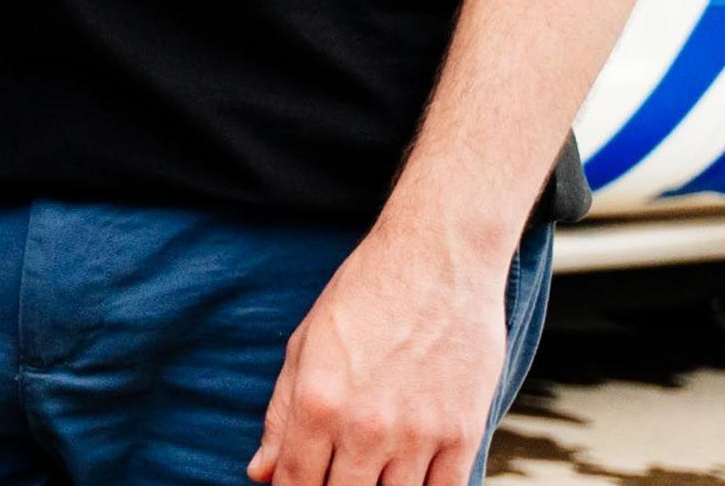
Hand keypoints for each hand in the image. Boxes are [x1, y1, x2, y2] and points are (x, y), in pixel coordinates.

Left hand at [247, 228, 510, 485]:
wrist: (438, 260)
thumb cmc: (364, 296)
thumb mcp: (305, 346)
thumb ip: (281, 414)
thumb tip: (260, 473)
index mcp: (317, 403)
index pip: (296, 483)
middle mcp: (366, 427)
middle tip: (336, 475)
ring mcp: (418, 434)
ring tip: (371, 472)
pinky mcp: (463, 433)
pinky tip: (410, 479)